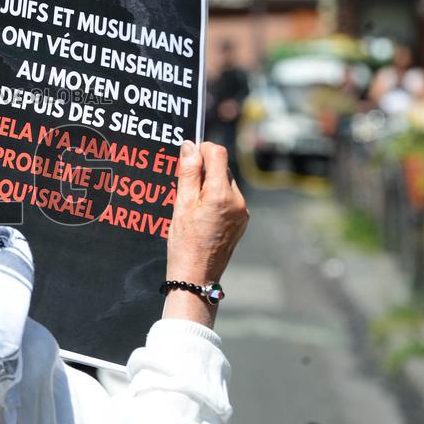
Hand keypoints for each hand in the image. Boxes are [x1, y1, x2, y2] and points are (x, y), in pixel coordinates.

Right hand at [163, 141, 248, 326]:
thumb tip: (190, 146)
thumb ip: (188, 173)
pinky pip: (229, 198)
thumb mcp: (181, 205)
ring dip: (209, 184)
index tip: (187, 158)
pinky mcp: (242, 221)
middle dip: (203, 170)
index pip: (217, 153)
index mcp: (221, 195)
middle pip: (222, 168)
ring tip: (191, 205)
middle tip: (184, 187)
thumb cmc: (184, 243)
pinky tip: (201, 215)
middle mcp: (238, 201)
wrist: (197, 276)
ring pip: (225, 183)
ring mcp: (243, 212)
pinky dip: (215, 198)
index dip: (201, 150)